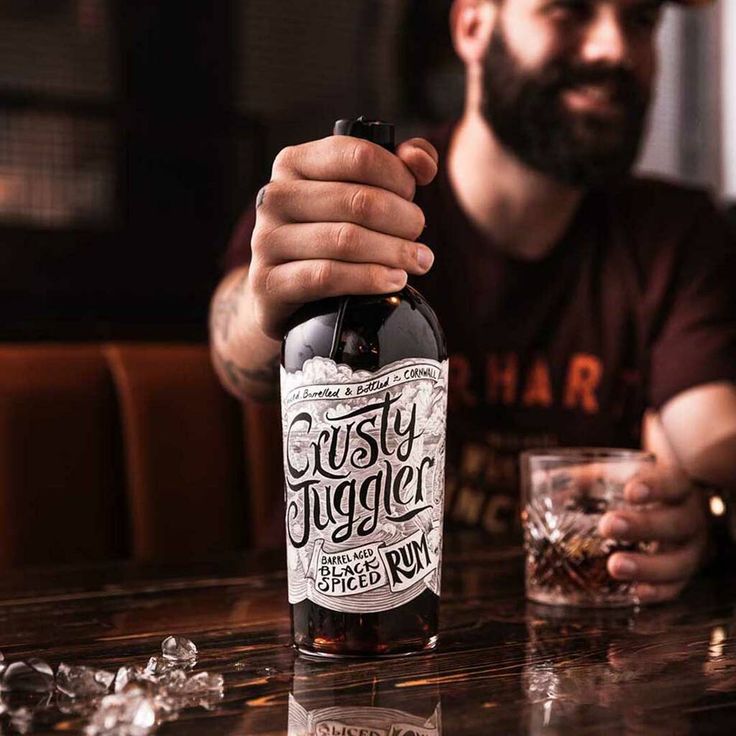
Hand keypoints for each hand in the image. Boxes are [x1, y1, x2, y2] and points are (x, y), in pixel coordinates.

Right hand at [248, 135, 438, 339]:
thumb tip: (421, 160)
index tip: (412, 196)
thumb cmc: (327, 235)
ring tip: (418, 261)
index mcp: (294, 163)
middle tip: (419, 235)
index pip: (358, 156)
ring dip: (394, 252)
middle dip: (403, 220)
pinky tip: (394, 281)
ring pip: (346, 240)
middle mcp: (274, 197)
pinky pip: (328, 277)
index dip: (398, 176)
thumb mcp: (355, 193)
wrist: (282, 292)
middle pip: (357, 201)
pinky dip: (369, 279)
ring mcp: (267, 241)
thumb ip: (396, 167)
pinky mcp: (270, 282)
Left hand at [599, 415, 709, 603]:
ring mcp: (691, 549)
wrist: (667, 504)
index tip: (630, 491)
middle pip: (676, 523)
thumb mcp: (614, 476)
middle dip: (642, 526)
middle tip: (608, 525)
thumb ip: (585, 478)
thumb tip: (544, 479)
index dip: (654, 487)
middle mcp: (691, 517)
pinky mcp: (683, 575)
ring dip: (647, 566)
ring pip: (679, 562)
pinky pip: (676, 588)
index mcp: (676, 486)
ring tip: (614, 566)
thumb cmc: (633, 488)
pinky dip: (657, 592)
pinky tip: (635, 593)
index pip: (672, 482)